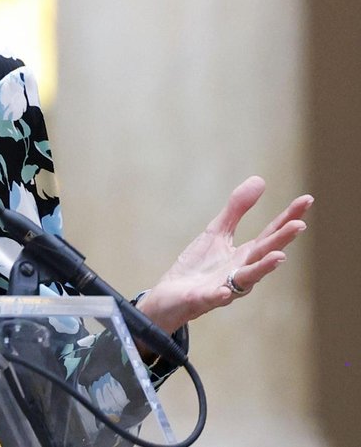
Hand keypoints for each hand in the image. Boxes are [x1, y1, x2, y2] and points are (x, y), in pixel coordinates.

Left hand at [137, 176, 311, 334]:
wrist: (171, 296)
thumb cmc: (199, 266)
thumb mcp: (217, 232)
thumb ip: (237, 210)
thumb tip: (260, 180)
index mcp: (246, 255)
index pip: (271, 234)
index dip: (289, 217)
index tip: (307, 200)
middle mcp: (242, 271)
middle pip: (264, 253)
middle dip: (281, 240)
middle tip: (300, 225)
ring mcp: (225, 286)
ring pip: (247, 277)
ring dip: (263, 267)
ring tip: (279, 256)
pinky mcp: (204, 299)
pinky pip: (214, 298)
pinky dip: (220, 295)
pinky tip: (223, 291)